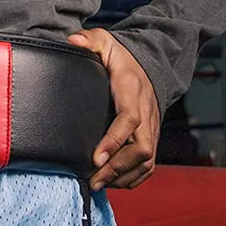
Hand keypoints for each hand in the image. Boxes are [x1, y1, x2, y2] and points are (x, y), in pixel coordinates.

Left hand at [67, 28, 158, 190]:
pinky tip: (115, 182)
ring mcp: (153, 126)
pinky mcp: (152, 136)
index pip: (129, 120)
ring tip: (99, 185)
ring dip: (124, 177)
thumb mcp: (104, 41)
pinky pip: (150, 163)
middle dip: (117, 169)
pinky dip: (134, 177)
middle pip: (141, 148)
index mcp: (133, 90)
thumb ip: (89, 40)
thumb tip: (73, 42)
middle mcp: (147, 111)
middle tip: (93, 180)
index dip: (114, 142)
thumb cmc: (121, 56)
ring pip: (148, 160)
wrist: (149, 62)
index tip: (95, 158)